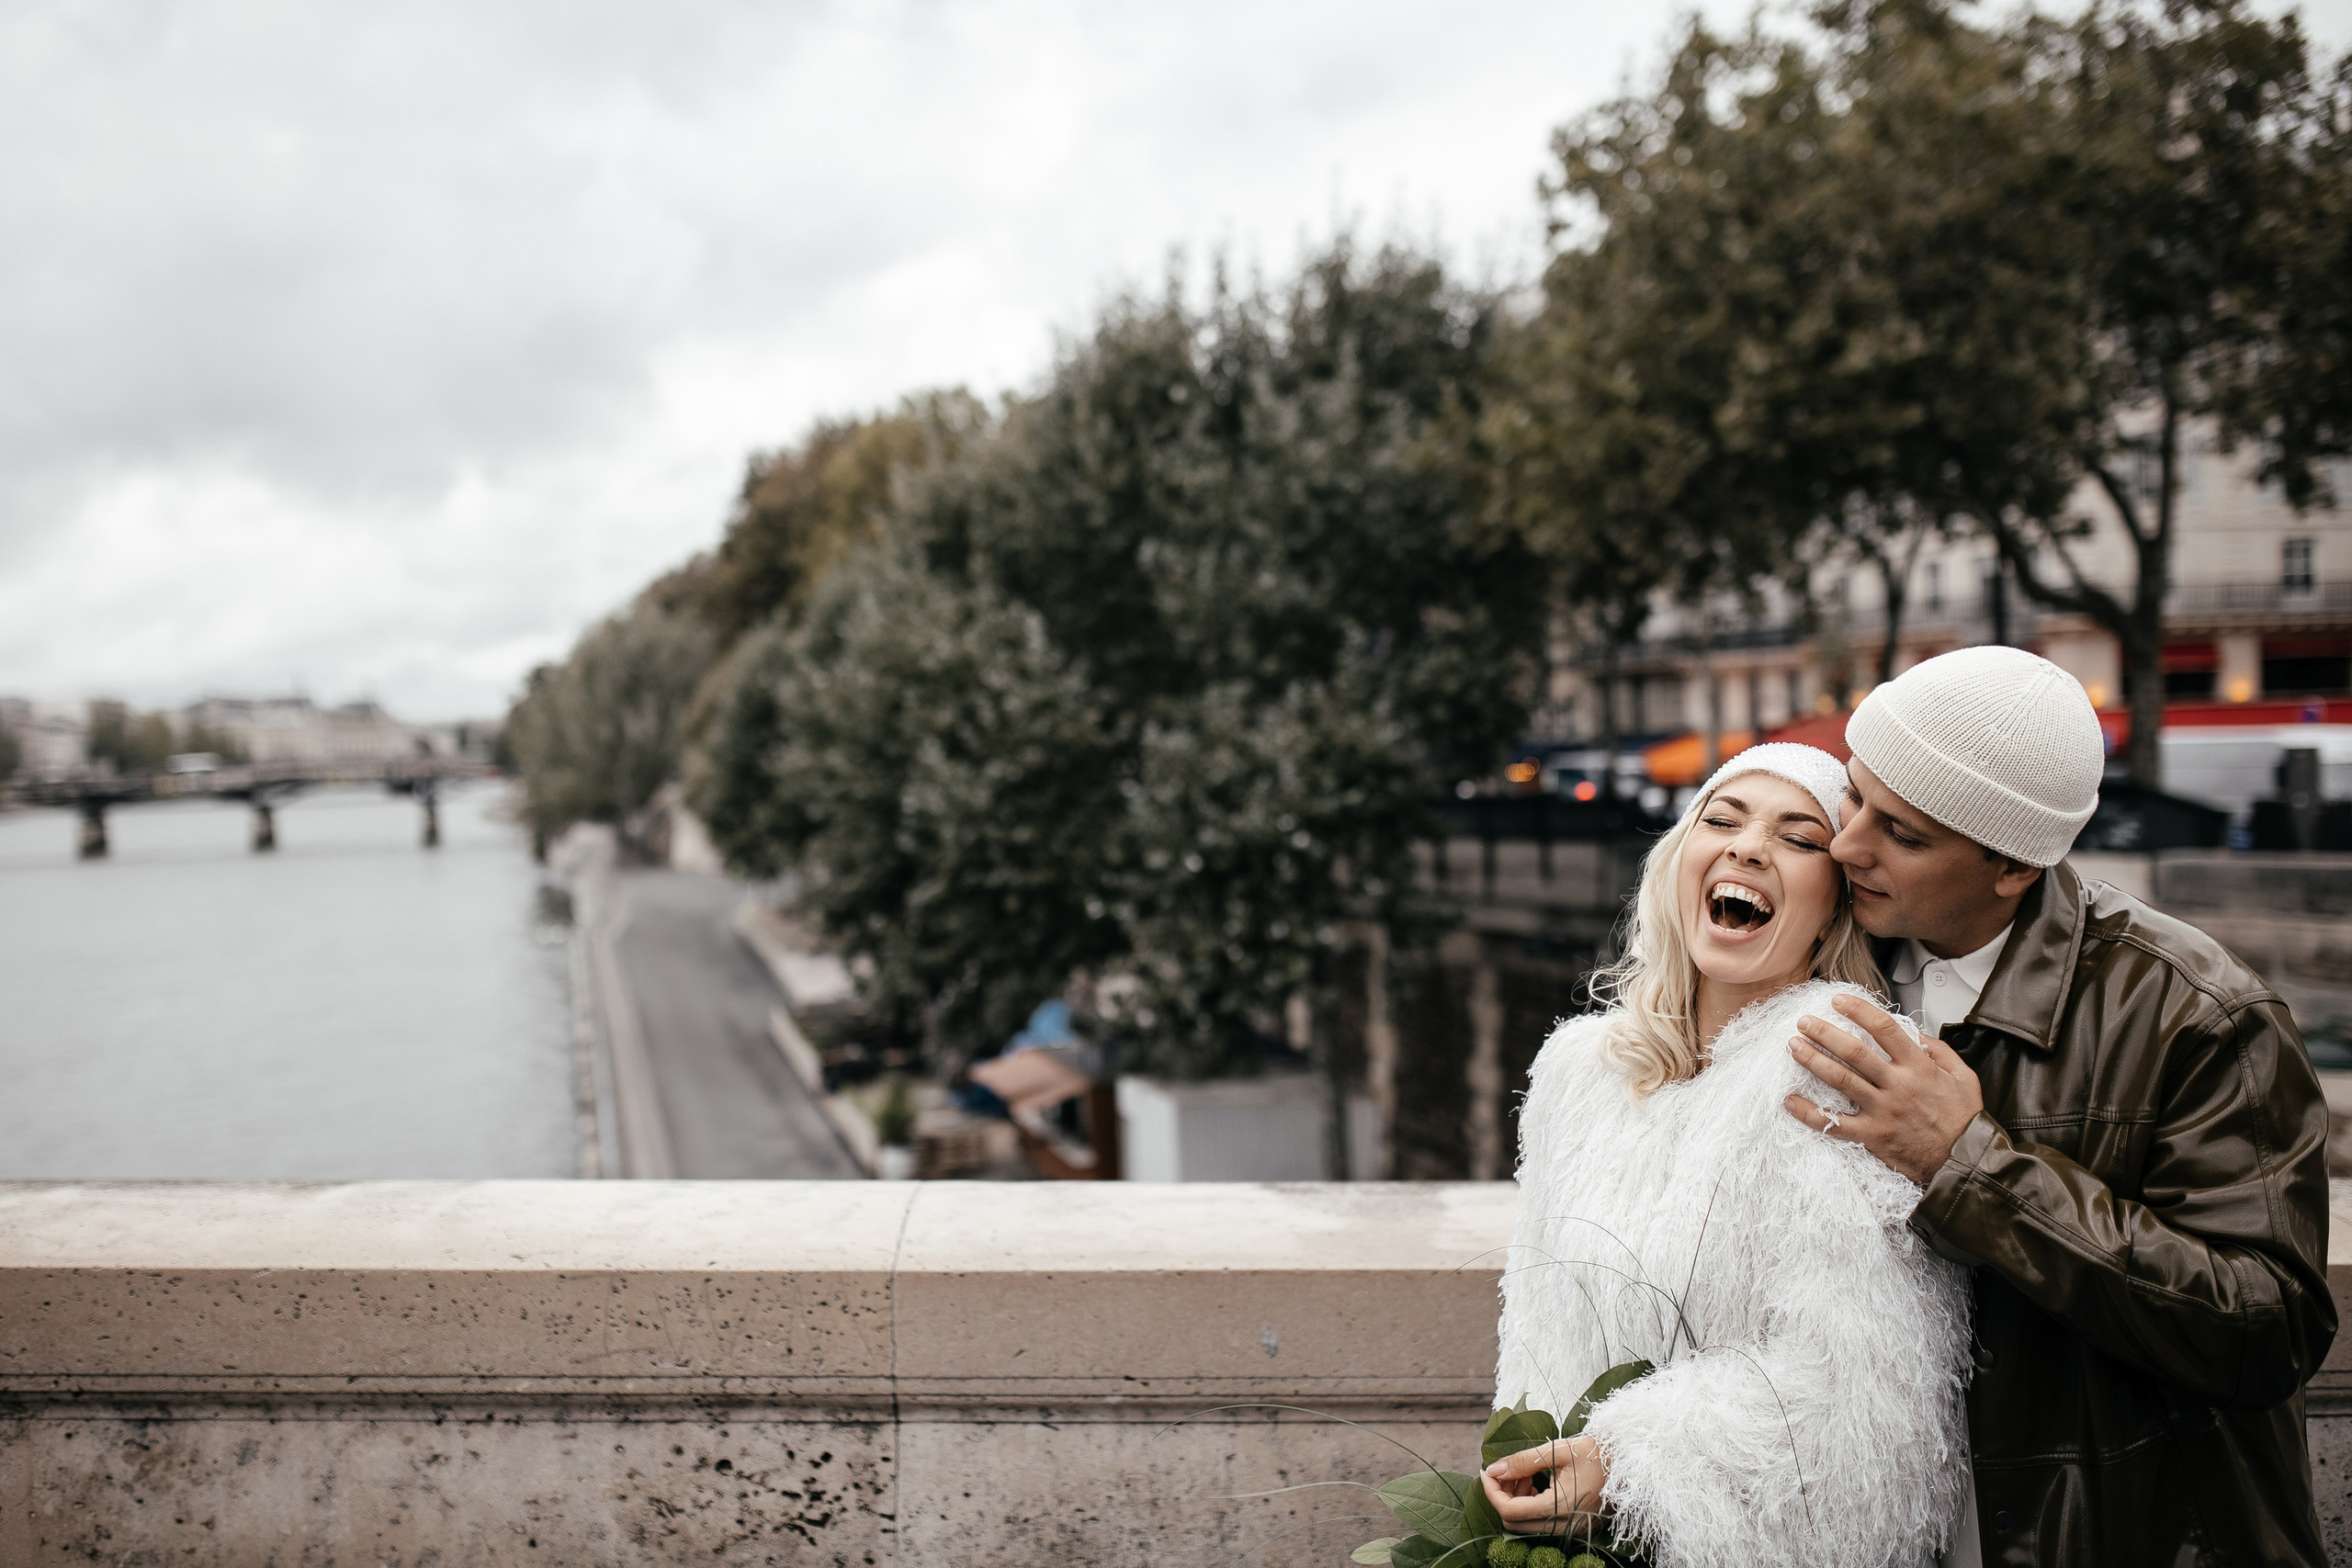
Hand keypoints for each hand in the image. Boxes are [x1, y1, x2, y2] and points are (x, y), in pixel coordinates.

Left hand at [1481, 1435, 1606, 1534]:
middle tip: (1507, 1470)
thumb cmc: (1594, 1453)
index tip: (1486, 1471)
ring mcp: (1570, 1531)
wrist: (1628, 1464)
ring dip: (1516, 1500)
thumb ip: (1522, 1461)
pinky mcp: (1574, 1529)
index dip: (1491, 1491)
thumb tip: (1494, 1469)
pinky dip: (1530, 1506)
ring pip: (1525, 1525)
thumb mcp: (1556, 1450)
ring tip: (1524, 1474)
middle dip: (1503, 1495)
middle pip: (1513, 1522)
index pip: (1509, 1510)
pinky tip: (1536, 1484)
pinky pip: (1540, 1524)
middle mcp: (1563, 1526)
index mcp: (1558, 1507)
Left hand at [1783, 994, 1982, 1182]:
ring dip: (1812, 1060)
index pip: (1884, 1029)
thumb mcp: (1963, 1076)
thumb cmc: (1964, 1120)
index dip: (1859, 1010)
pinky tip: (1790, 1101)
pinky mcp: (1872, 1136)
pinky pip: (1834, 1123)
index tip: (1838, 1000)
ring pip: (1840, 1080)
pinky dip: (1809, 1112)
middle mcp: (1898, 1086)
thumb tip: (1915, 1034)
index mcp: (1919, 1068)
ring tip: (1793, 1046)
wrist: (1965, 1162)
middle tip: (1803, 1021)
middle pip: (1854, 1051)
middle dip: (1824, 1032)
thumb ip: (1939, 1051)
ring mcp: (1882, 1111)